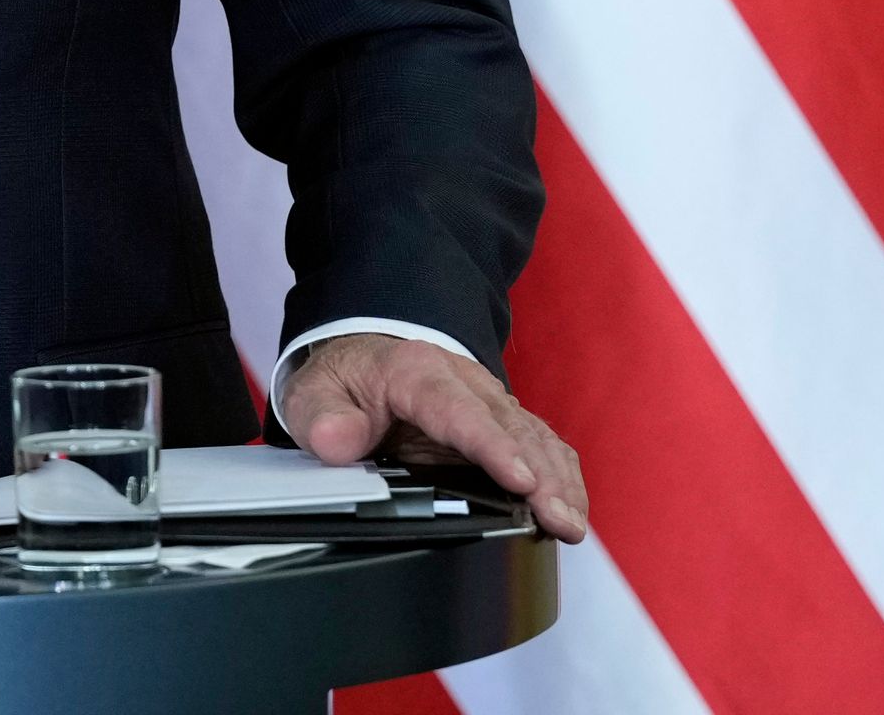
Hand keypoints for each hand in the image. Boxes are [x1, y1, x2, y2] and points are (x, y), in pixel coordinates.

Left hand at [276, 332, 587, 541]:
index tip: (519, 479)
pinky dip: (561, 478)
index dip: (491, 446)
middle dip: (540, 474)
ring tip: (570, 524)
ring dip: (558, 481)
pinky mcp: (502, 425)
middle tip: (557, 518)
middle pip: (510, 427)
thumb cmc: (344, 383)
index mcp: (416, 371)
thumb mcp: (313, 395)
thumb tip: (337, 440)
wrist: (363, 360)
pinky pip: (541, 447)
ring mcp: (488, 402)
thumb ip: (322, 417)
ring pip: (535, 437)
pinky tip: (570, 512)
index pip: (459, 410)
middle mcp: (463, 382)